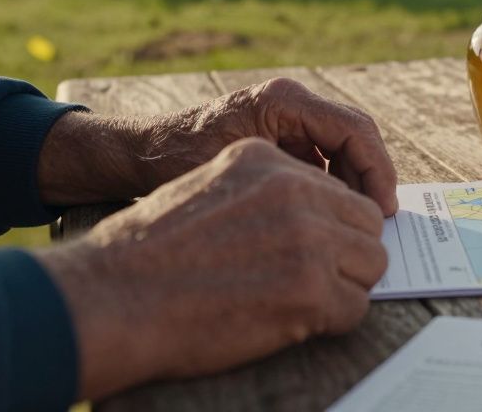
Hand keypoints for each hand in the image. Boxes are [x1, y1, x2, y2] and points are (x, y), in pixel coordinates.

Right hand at [37, 138, 387, 400]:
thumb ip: (265, 191)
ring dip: (345, 287)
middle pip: (366, 222)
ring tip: (302, 302)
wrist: (110, 296)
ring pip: (371, 262)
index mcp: (267, 159)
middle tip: (319, 280)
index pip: (339, 188)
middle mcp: (294, 189)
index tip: (322, 248)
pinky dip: (332, 322)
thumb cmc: (148, 252)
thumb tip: (317, 217)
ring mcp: (307, 238)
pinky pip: (355, 307)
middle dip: (350, 253)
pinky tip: (294, 323)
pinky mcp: (310, 288)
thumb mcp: (209, 187)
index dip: (335, 224)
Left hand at [39, 78, 397, 214]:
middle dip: (371, 179)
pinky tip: (328, 218)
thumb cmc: (175, 164)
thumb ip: (291, 186)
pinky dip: (334, 187)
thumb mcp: (234, 175)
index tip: (382, 210)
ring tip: (356, 225)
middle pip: (357, 137)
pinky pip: (327, 158)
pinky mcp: (285, 135)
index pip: (355, 128)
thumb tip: (345, 211)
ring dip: (355, 185)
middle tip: (378, 223)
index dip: (377, 170)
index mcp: (283, 100)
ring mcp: (290, 118)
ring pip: (346, 149)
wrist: (139, 155)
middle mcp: (292, 102)